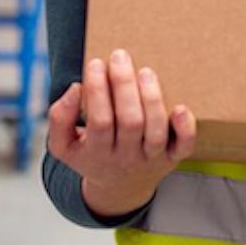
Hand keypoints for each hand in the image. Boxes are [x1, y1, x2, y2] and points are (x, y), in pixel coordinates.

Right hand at [47, 49, 195, 216]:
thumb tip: (75, 88)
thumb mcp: (64, 145)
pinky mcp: (173, 157)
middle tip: (120, 56)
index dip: (98, 91)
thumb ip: (60, 118)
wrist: (119, 188)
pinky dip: (185, 128)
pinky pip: (184, 147)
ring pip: (155, 130)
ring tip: (145, 71)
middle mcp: (126, 157)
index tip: (96, 63)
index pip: (99, 121)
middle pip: (130, 122)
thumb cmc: (91, 153)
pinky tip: (180, 107)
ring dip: (152, 98)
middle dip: (125, 86)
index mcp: (97, 153)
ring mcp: (151, 158)